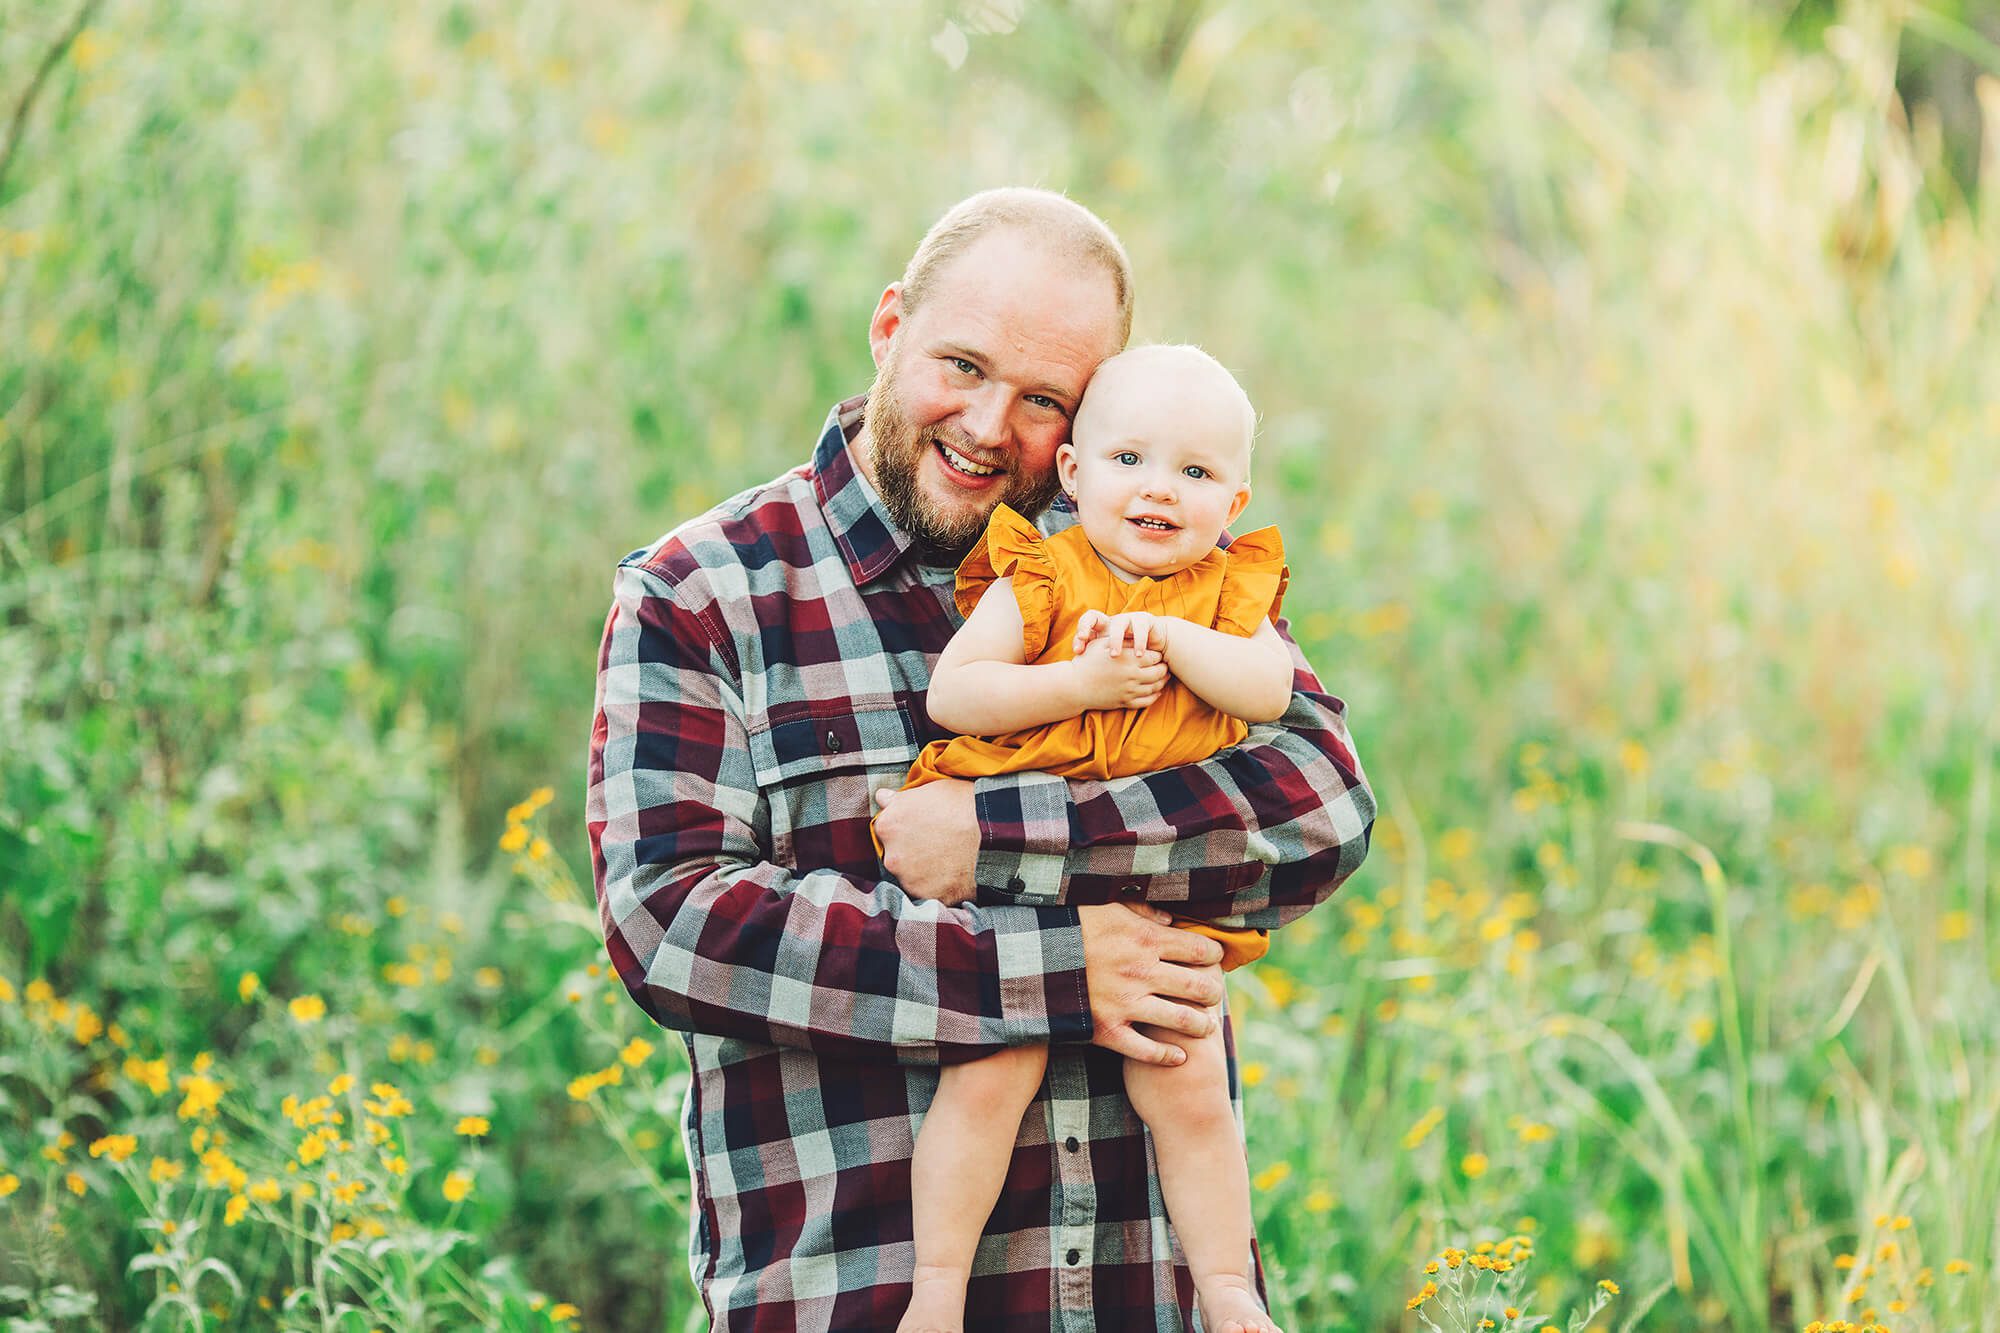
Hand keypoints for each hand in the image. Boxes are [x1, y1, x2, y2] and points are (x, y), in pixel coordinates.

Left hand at [873, 780, 977, 904]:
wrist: (991, 831)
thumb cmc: (961, 805)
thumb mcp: (928, 790)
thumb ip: (899, 799)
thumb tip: (881, 797)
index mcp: (887, 825)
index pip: (885, 831)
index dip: (903, 830)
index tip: (918, 829)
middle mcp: (891, 855)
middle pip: (895, 856)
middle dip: (910, 852)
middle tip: (934, 845)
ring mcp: (907, 878)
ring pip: (909, 876)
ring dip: (922, 871)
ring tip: (946, 860)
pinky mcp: (925, 895)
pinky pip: (927, 892)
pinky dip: (936, 886)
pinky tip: (950, 874)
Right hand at [1067, 636, 1167, 710]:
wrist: (1074, 686)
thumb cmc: (1087, 661)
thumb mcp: (1103, 644)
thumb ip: (1123, 641)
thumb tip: (1138, 637)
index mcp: (1129, 659)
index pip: (1155, 656)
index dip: (1158, 654)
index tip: (1157, 653)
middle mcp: (1132, 675)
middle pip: (1159, 672)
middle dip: (1163, 668)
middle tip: (1164, 665)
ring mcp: (1129, 691)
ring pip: (1155, 687)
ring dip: (1162, 682)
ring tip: (1163, 677)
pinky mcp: (1125, 702)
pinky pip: (1147, 701)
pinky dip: (1155, 696)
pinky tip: (1156, 691)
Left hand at [1072, 609, 1169, 657]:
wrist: (1158, 650)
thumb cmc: (1129, 657)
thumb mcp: (1111, 659)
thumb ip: (1096, 661)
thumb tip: (1079, 672)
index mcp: (1101, 628)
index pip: (1085, 622)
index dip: (1079, 633)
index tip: (1077, 650)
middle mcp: (1112, 621)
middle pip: (1095, 616)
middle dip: (1087, 627)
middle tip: (1084, 641)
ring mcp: (1128, 619)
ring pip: (1118, 624)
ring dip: (1115, 639)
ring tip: (1114, 656)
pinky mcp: (1145, 621)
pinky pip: (1140, 628)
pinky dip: (1139, 642)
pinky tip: (1138, 655)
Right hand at [1077, 902, 1225, 1065]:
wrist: (1026, 961)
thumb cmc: (1067, 928)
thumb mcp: (1104, 907)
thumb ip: (1140, 910)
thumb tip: (1169, 919)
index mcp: (1144, 939)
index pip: (1198, 949)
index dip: (1214, 955)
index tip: (1216, 959)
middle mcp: (1141, 972)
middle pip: (1198, 986)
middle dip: (1214, 993)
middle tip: (1215, 996)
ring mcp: (1125, 1004)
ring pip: (1181, 1021)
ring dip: (1201, 1025)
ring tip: (1207, 1027)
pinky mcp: (1107, 1030)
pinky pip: (1147, 1050)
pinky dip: (1168, 1056)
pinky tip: (1179, 1056)